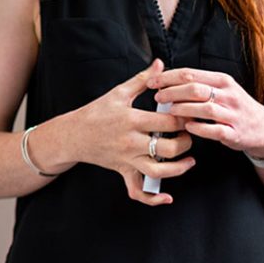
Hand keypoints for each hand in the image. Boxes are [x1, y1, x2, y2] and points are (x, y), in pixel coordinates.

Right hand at [63, 59, 193, 204]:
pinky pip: (138, 191)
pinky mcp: (123, 172)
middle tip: (190, 134)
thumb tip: (160, 64)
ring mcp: (127, 160)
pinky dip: (153, 199)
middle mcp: (131, 142)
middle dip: (186, 142)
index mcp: (131, 120)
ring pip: (159, 171)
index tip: (191, 114)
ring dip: (179, 168)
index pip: (168, 122)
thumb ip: (142, 79)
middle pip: (169, 148)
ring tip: (189, 159)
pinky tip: (167, 197)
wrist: (73, 135)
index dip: (184, 118)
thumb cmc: (96, 112)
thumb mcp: (118, 93)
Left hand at [147, 68, 263, 158]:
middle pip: (195, 89)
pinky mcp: (235, 133)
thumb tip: (166, 79)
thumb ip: (198, 84)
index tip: (152, 81)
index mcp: (222, 81)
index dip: (168, 77)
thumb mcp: (222, 89)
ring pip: (204, 108)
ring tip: (169, 111)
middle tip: (158, 96)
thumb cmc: (235, 107)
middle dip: (172, 92)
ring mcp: (233, 114)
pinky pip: (215, 130)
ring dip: (183, 109)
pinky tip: (187, 127)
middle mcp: (228, 95)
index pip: (190, 74)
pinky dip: (199, 128)